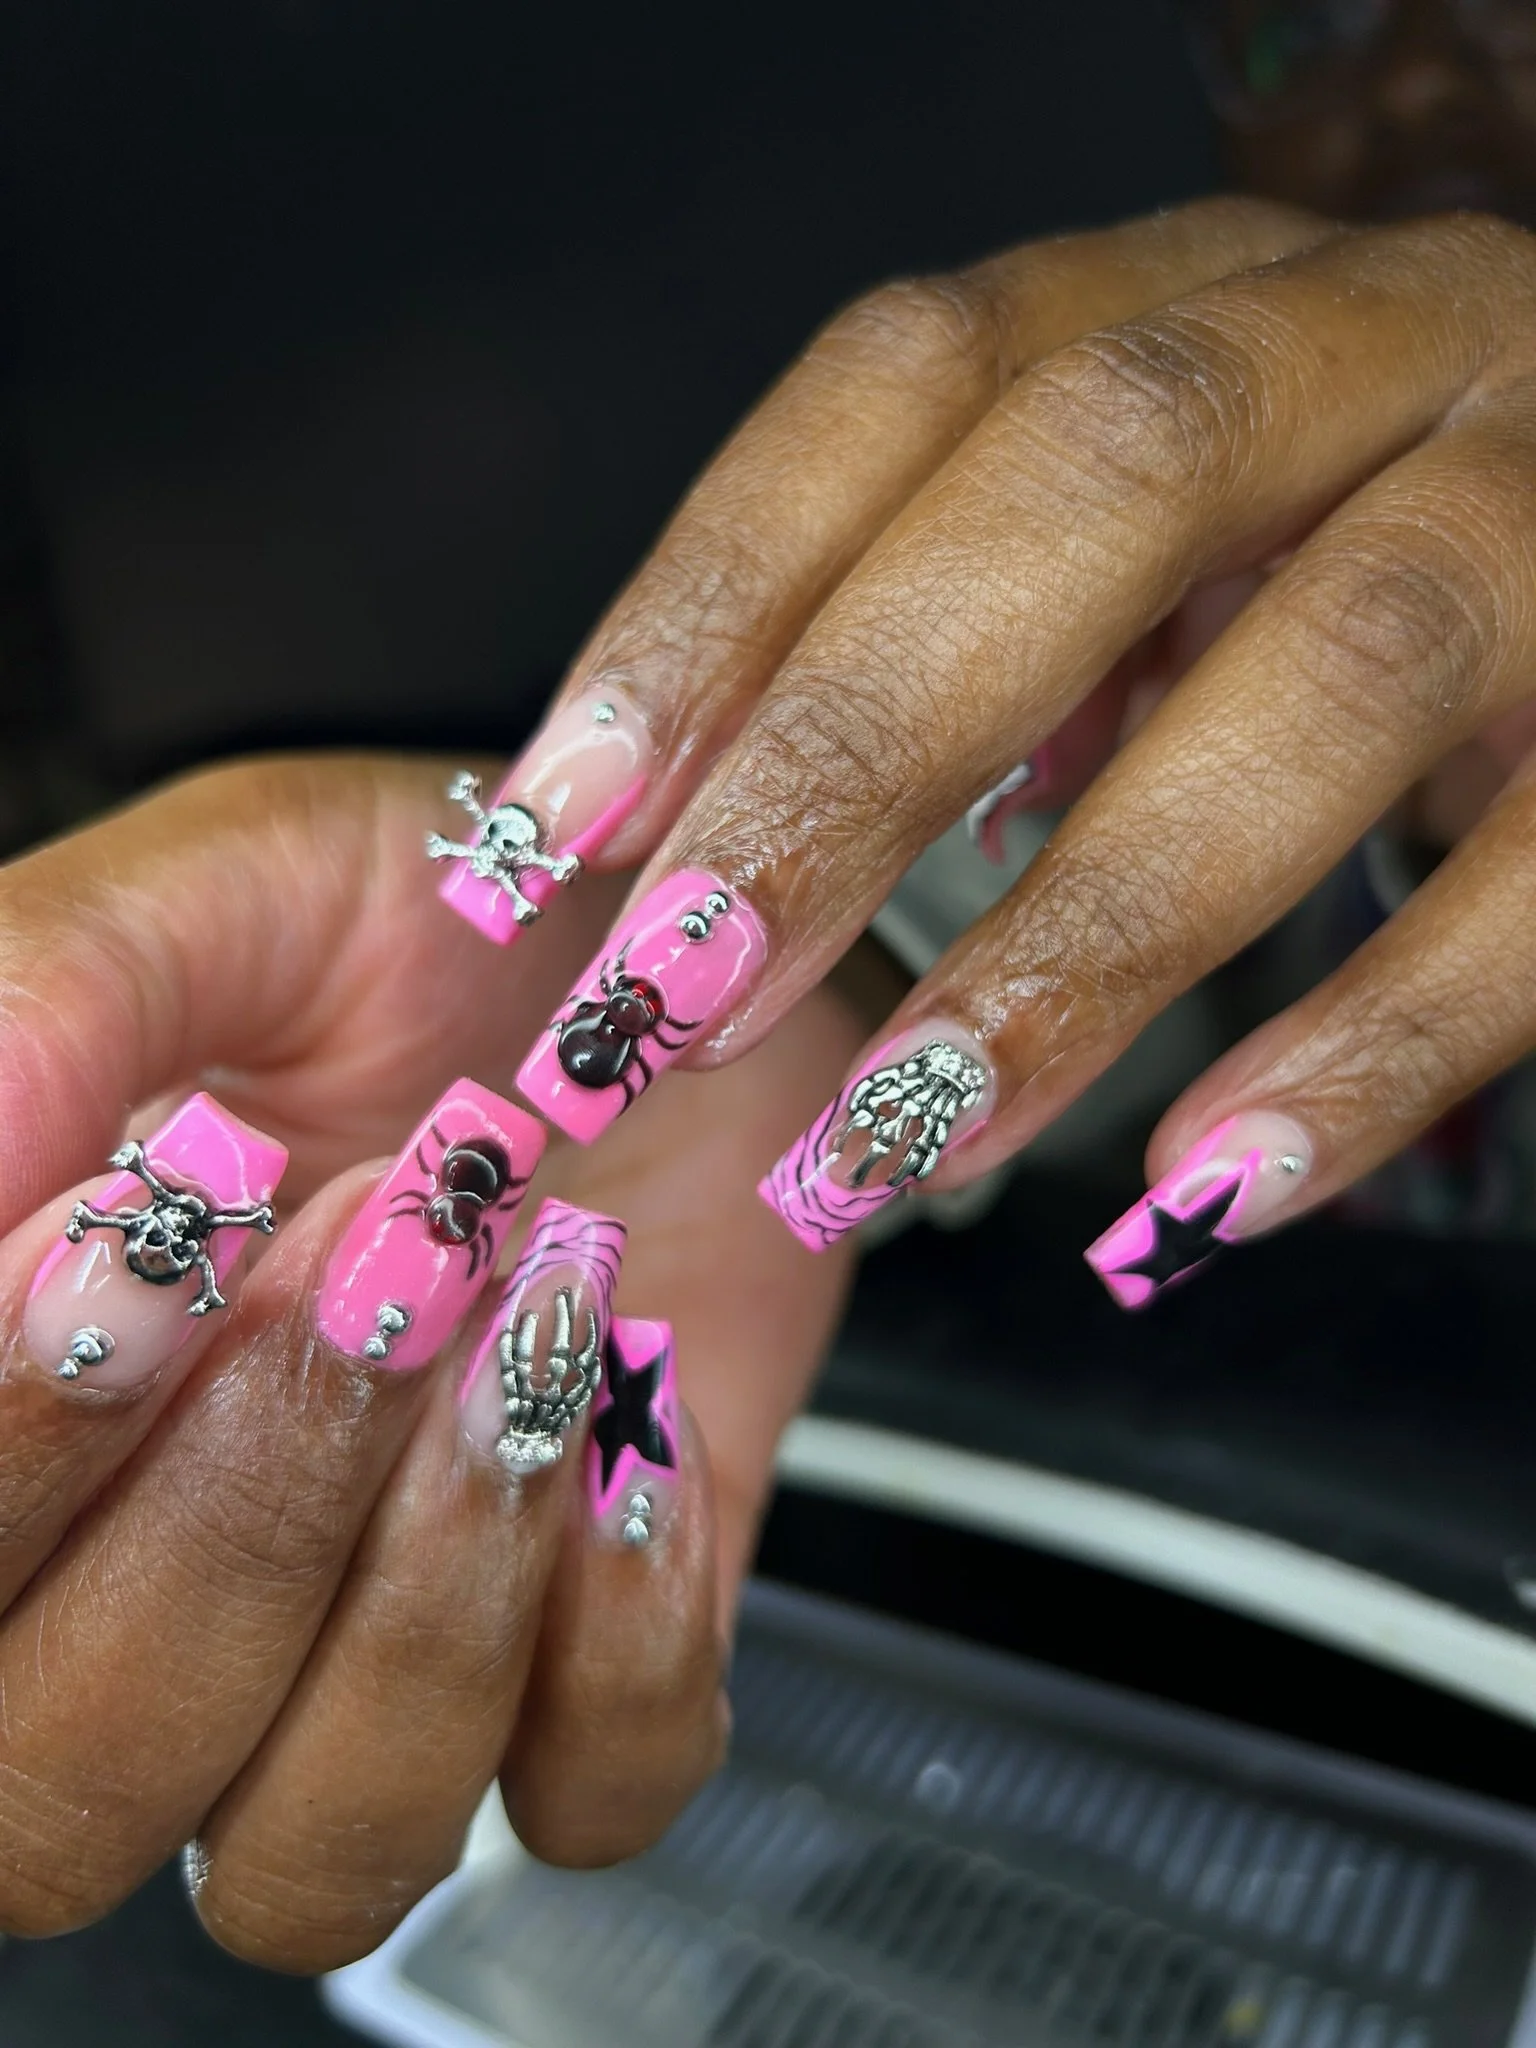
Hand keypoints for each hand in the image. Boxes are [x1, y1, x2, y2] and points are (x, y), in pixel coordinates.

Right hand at [0, 754, 858, 1964]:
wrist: (667, 963)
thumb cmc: (409, 929)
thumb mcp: (211, 902)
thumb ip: (46, 1019)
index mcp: (25, 1427)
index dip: (14, 1458)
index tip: (147, 1241)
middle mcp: (157, 1601)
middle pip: (69, 1795)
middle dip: (230, 1527)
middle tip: (378, 1259)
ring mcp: (376, 1660)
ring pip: (317, 1851)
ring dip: (428, 1594)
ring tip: (522, 1318)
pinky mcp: (590, 1662)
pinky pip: (582, 1799)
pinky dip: (622, 1643)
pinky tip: (634, 1437)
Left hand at [478, 195, 1535, 1297]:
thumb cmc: (1343, 554)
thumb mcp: (1142, 548)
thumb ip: (965, 636)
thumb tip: (742, 804)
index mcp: (1191, 294)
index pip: (912, 378)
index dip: (720, 598)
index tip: (566, 825)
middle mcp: (1380, 338)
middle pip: (1097, 480)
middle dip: (864, 751)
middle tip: (686, 986)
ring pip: (1336, 664)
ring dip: (1090, 931)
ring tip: (910, 1131)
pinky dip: (1365, 1045)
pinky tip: (1200, 1184)